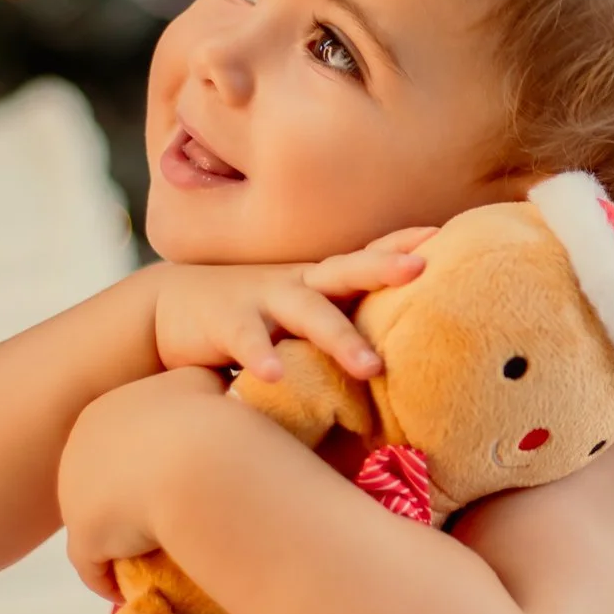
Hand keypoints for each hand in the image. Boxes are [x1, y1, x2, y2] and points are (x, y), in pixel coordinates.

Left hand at [58, 367, 223, 599]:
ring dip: (120, 543)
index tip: (177, 484)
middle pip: (104, 480)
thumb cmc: (217, 421)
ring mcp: (76, 488)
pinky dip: (109, 579)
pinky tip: (134, 591)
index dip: (149, 464)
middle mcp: (84, 444)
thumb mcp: (208, 392)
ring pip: (97, 521)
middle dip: (127, 501)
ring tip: (154, 563)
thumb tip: (216, 400)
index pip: (124, 442)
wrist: (202, 458)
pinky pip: (93, 564)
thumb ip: (200, 400)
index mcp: (112, 407)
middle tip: (165, 526)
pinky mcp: (84, 531)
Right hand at [147, 228, 436, 381]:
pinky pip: (247, 342)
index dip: (403, 245)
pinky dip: (261, 358)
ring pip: (308, 315)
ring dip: (340, 338)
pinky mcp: (226, 325)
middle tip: (421, 269)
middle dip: (384, 268)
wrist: (169, 308)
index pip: (367, 256)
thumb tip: (407, 343)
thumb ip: (344, 318)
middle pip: (347, 271)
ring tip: (371, 366)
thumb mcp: (301, 308)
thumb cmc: (252, 313)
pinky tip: (275, 377)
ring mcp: (262, 301)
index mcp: (320, 280)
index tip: (444, 235)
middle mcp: (298, 284)